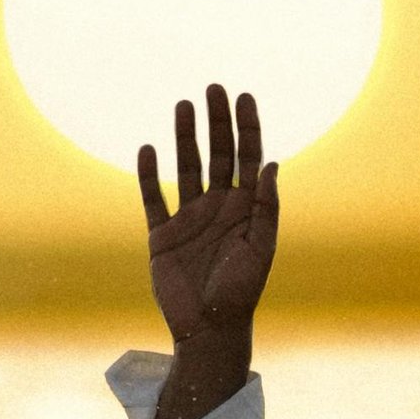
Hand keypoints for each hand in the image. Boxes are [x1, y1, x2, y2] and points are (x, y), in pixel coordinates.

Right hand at [137, 86, 279, 342]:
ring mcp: (189, 219)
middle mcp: (218, 207)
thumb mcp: (260, 249)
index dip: (246, 127)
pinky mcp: (162, 235)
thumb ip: (266, 207)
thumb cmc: (241, 293)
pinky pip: (153, 198)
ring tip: (183, 105)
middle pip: (218, 154)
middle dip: (215, 121)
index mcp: (246, 209)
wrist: (208, 330)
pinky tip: (148, 149)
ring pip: (187, 167)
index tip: (243, 96)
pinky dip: (149, 175)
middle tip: (212, 88)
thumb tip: (272, 163)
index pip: (248, 157)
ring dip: (184, 137)